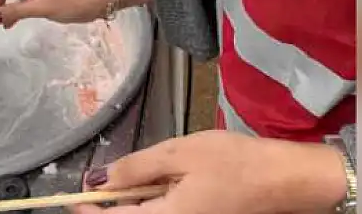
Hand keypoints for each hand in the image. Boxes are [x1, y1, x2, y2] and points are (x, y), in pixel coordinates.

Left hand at [71, 131, 346, 213]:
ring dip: (136, 204)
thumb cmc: (236, 163)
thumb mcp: (181, 153)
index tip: (75, 196)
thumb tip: (98, 179)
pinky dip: (157, 204)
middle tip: (107, 184)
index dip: (89, 210)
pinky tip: (165, 187)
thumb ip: (136, 168)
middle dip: (115, 206)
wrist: (286, 181)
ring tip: (141, 180)